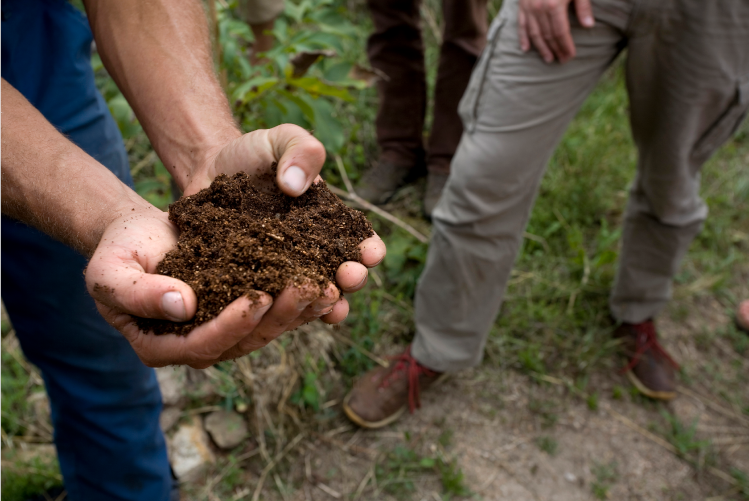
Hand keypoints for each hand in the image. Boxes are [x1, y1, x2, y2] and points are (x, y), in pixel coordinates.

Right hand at [86, 125, 385, 367]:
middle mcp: (200, 344)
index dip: (232, 326)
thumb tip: (183, 306)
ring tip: (326, 286)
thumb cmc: (118, 251)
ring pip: (269, 329)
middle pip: (246, 341)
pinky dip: (303, 298)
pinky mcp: (246, 309)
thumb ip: (137, 293)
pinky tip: (327, 278)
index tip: (257, 298)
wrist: (139, 234)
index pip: (203, 345)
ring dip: (300, 310)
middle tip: (306, 289)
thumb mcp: (111, 271)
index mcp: (163, 345)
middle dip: (279, 318)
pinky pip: (278, 310)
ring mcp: (226, 329)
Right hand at [518, 0, 593, 63]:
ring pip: (534, 33)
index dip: (566, 46)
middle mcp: (539, 9)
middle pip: (547, 35)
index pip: (560, 33)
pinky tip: (526, 49)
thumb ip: (583, 7)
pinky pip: (521, 25)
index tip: (571, 56)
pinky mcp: (521, 5)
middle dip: (555, 49)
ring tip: (548, 58)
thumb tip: (589, 26)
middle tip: (562, 60)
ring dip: (541, 48)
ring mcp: (528, 8)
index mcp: (554, 6)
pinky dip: (523, 37)